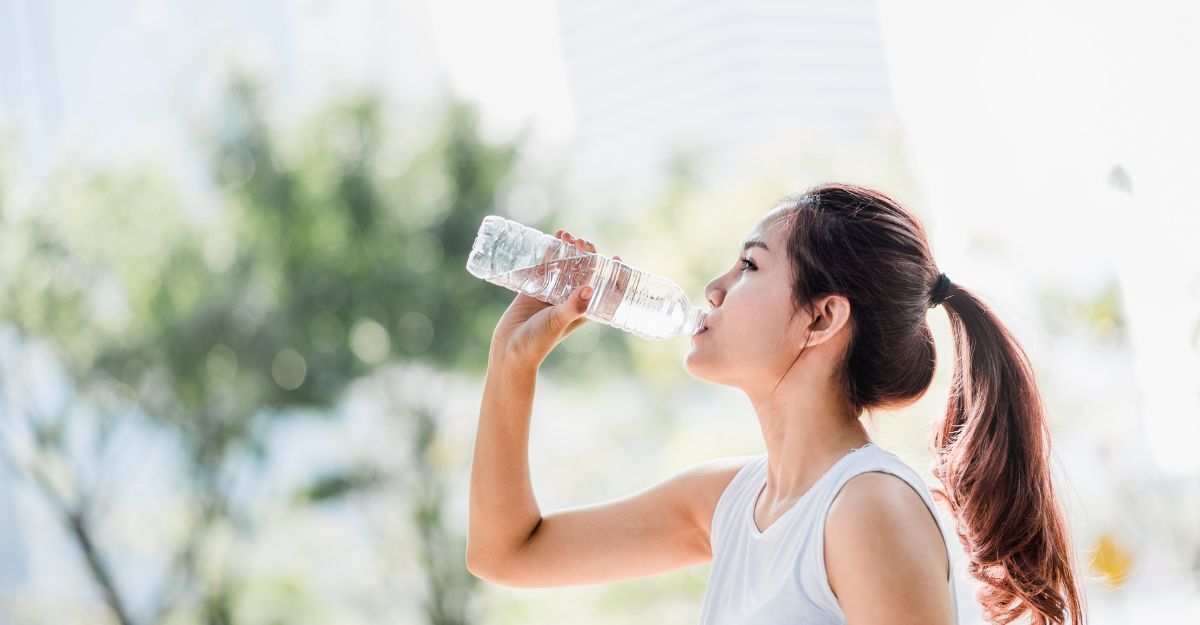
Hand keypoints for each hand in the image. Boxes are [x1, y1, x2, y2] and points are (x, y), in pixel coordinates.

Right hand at [489, 229, 620, 368]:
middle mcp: (570, 298)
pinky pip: (544, 265)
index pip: (603, 288)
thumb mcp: (558, 322)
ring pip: (565, 265)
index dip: (612, 273)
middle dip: (586, 253)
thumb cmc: (538, 342)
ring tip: (564, 235)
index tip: (616, 257)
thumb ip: (572, 306)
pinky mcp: (535, 288)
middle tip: (580, 242)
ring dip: (567, 249)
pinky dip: (549, 252)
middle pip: (584, 270)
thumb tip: (589, 288)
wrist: (510, 349)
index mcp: (583, 308)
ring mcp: (552, 292)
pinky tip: (551, 238)